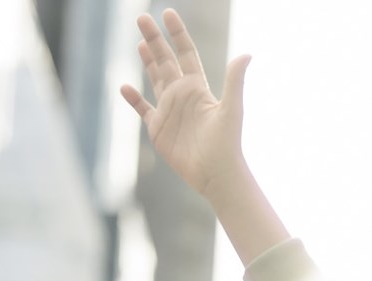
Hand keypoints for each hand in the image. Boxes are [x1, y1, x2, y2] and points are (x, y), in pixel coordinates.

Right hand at [120, 10, 249, 198]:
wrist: (216, 174)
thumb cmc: (227, 143)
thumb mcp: (231, 108)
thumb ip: (234, 80)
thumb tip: (247, 54)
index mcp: (197, 87)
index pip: (185, 53)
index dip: (177, 33)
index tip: (167, 13)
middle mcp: (182, 95)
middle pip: (165, 60)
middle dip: (154, 39)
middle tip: (142, 18)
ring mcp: (169, 110)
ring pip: (155, 79)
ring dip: (148, 62)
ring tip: (140, 43)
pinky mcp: (158, 129)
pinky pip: (143, 109)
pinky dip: (133, 99)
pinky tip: (124, 87)